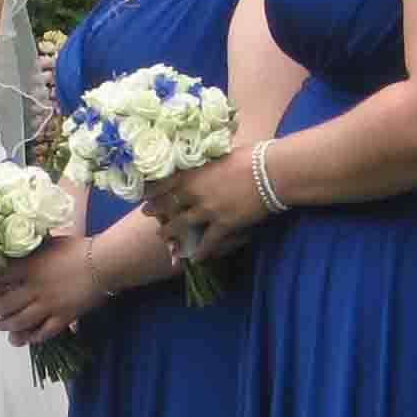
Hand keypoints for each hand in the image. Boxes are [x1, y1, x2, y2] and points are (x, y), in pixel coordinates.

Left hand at [0, 237, 100, 346]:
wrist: (103, 263)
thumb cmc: (77, 248)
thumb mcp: (49, 243)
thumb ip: (32, 250)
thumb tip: (17, 250)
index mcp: (29, 268)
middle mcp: (34, 289)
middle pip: (5, 303)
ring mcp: (48, 305)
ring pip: (21, 320)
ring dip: (7, 325)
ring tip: (0, 327)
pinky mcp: (63, 317)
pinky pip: (45, 332)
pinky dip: (33, 337)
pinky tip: (26, 339)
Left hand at [146, 150, 265, 261]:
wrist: (272, 171)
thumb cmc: (252, 157)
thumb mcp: (222, 156)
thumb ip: (208, 165)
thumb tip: (205, 164)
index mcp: (195, 173)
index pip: (166, 182)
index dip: (154, 190)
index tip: (145, 194)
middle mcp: (196, 192)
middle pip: (169, 204)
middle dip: (157, 211)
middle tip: (147, 214)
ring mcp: (208, 210)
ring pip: (182, 225)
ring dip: (170, 232)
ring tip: (163, 238)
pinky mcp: (224, 224)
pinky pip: (207, 242)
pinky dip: (200, 252)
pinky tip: (195, 259)